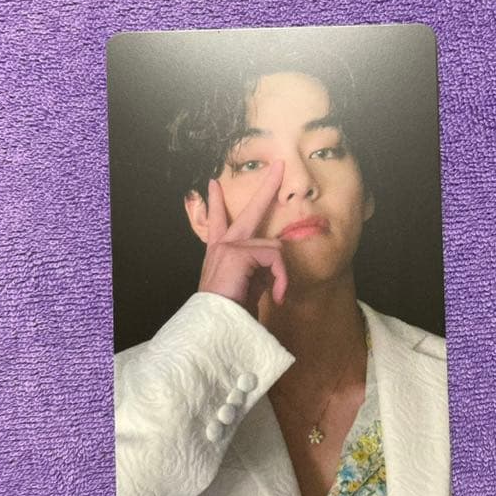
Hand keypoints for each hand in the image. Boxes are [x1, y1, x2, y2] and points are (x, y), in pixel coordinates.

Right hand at [197, 161, 287, 317]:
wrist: (215, 330)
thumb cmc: (230, 315)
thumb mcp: (244, 289)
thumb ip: (256, 272)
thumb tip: (273, 265)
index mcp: (220, 255)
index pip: (217, 223)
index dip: (216, 204)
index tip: (213, 184)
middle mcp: (221, 247)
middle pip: (247, 211)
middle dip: (266, 186)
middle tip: (280, 166)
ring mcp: (228, 247)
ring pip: (273, 247)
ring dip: (281, 274)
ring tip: (278, 295)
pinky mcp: (238, 253)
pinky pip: (274, 256)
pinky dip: (281, 277)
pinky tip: (278, 296)